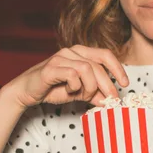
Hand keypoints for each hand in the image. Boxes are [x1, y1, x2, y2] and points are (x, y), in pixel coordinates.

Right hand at [1, 45, 129, 109]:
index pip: (105, 55)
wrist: (27, 93)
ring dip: (89, 87)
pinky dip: (75, 86)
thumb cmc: (53, 89)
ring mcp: (61, 57)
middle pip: (98, 66)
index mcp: (81, 53)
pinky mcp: (51, 68)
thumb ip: (95, 94)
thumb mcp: (79, 93)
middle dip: (107, 86)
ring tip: (83, 95)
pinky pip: (72, 75)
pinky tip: (70, 91)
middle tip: (110, 100)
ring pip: (87, 70)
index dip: (118, 68)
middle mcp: (72, 51)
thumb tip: (111, 101)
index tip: (125, 83)